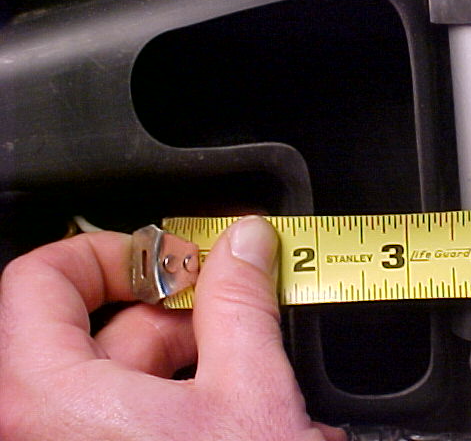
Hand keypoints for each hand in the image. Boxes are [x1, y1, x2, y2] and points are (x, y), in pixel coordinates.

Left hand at [0, 215, 344, 440]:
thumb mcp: (247, 396)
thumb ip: (240, 303)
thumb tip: (244, 243)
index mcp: (41, 403)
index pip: (42, 280)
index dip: (115, 255)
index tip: (171, 262)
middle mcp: (31, 434)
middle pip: (93, 330)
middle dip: (174, 317)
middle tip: (231, 314)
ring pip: (113, 380)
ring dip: (186, 364)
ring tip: (246, 380)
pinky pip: (122, 418)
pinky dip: (174, 403)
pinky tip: (228, 416)